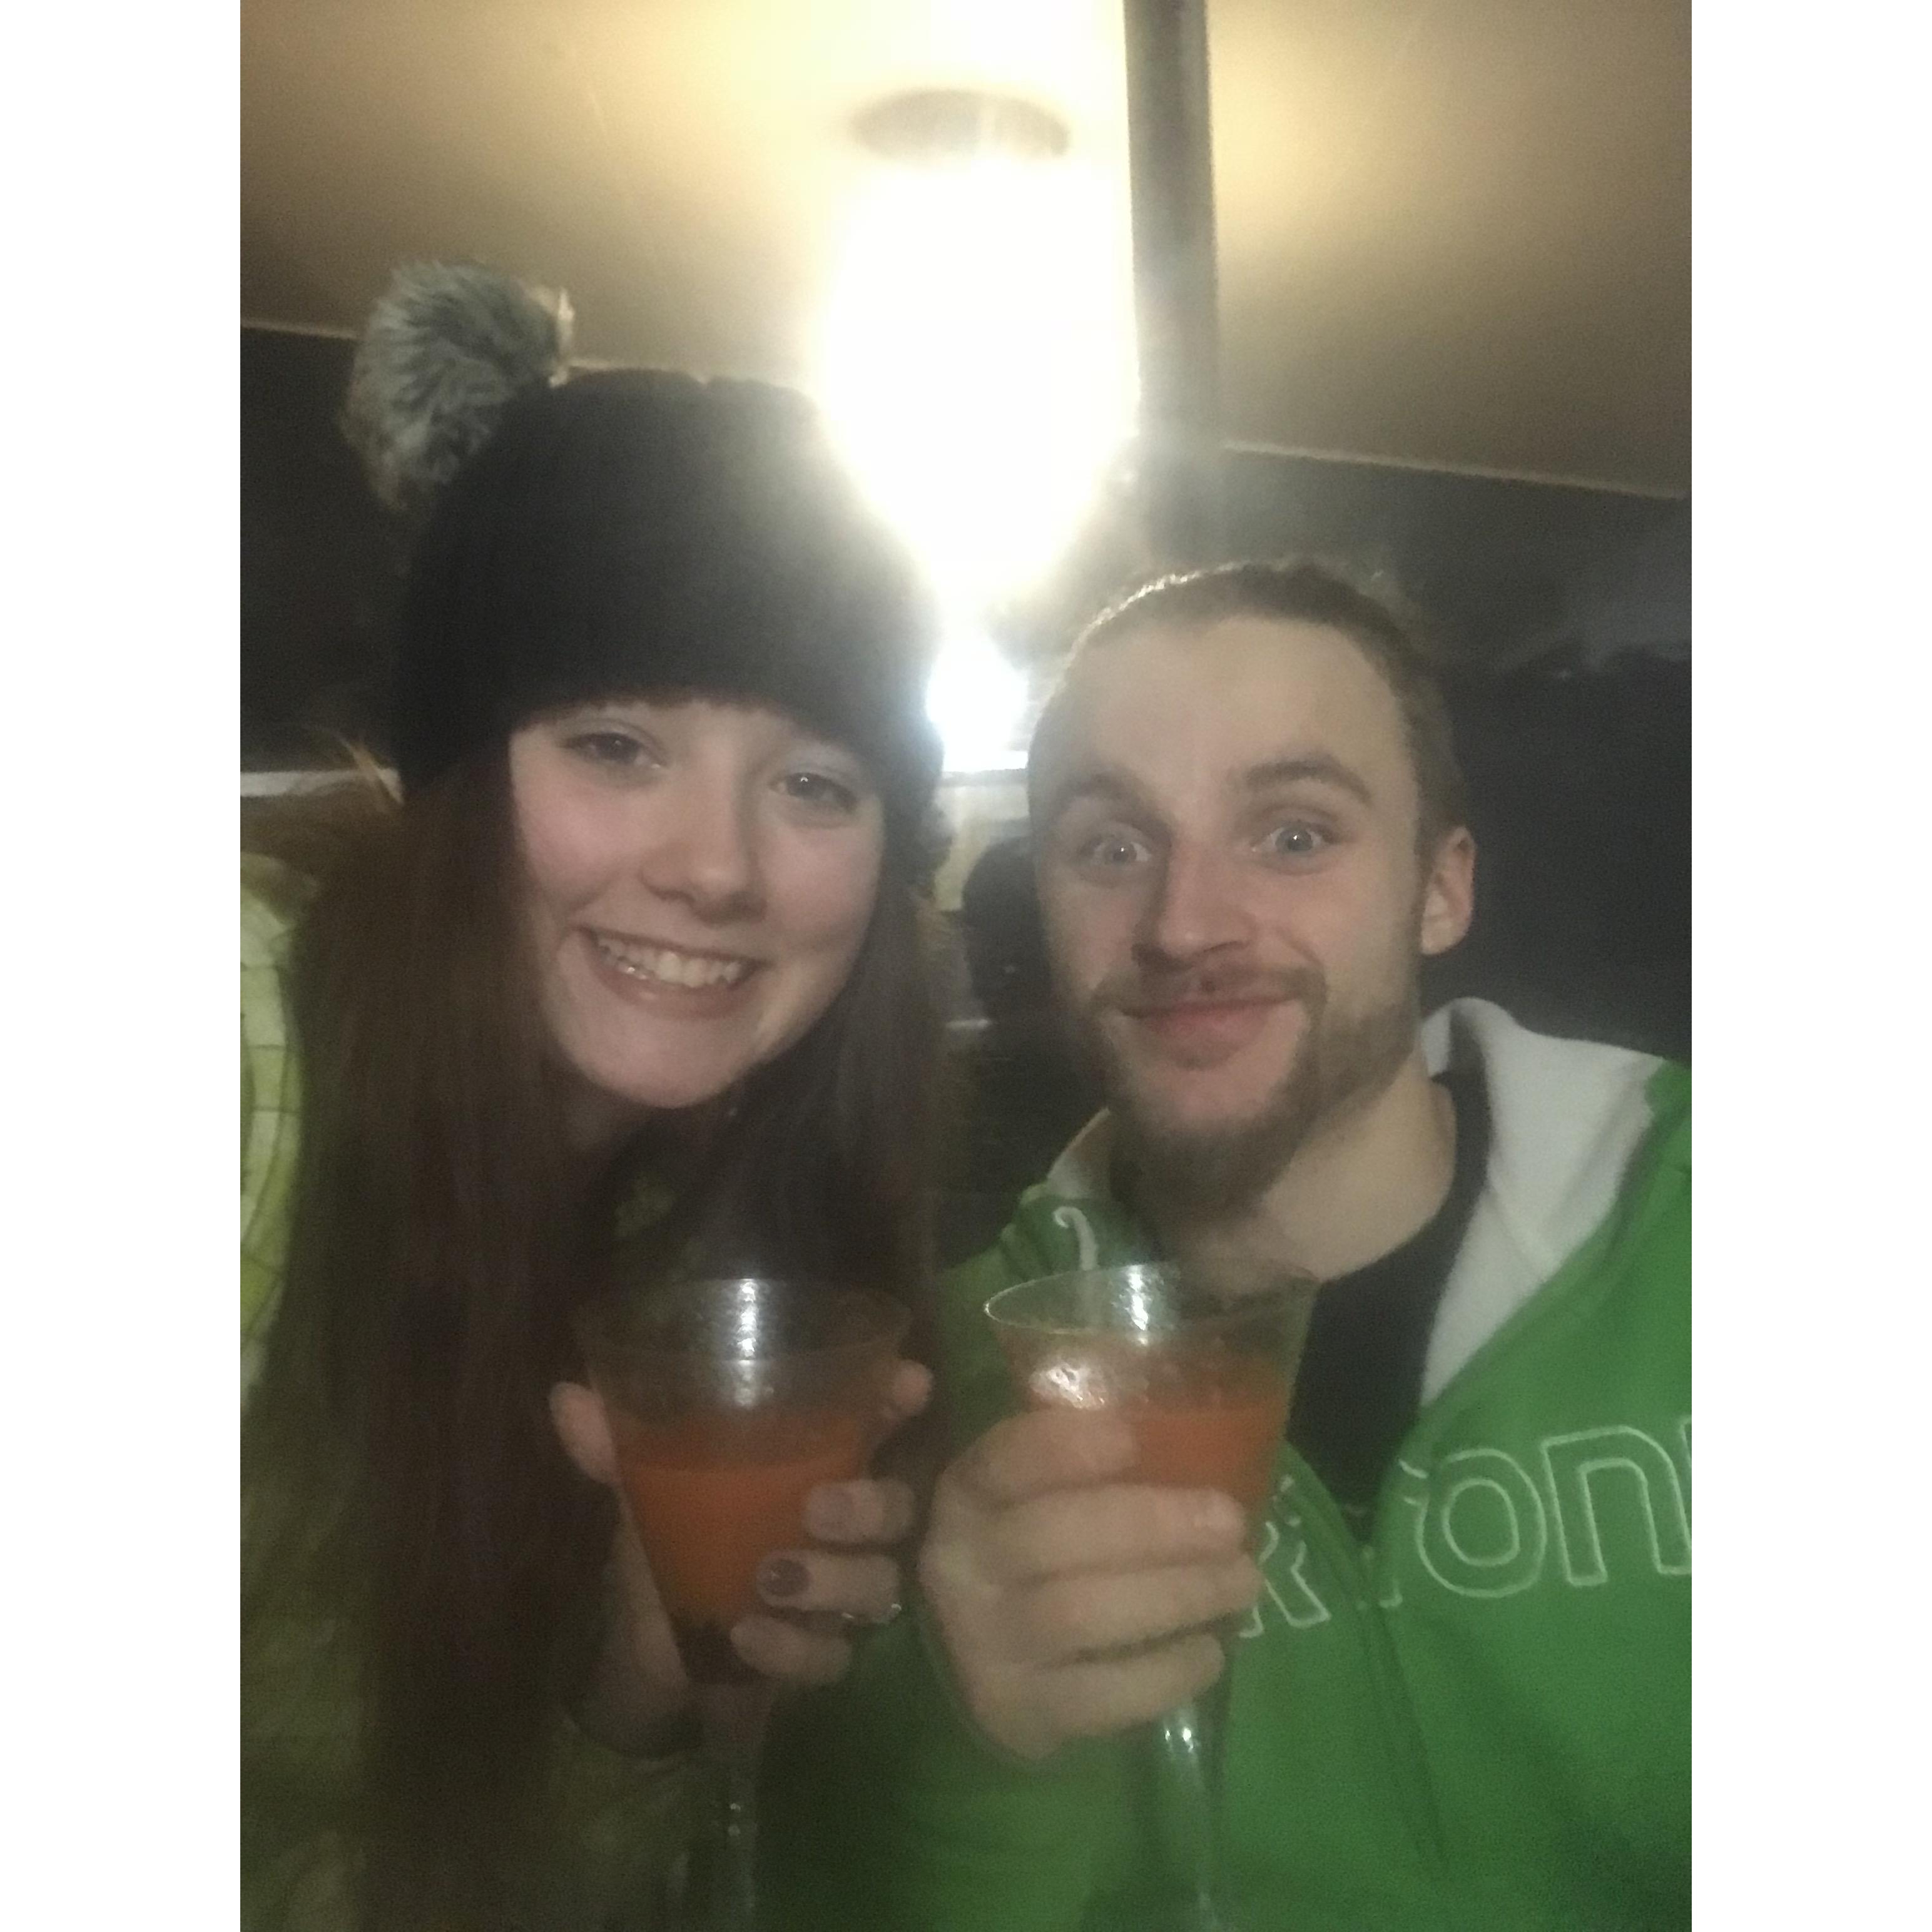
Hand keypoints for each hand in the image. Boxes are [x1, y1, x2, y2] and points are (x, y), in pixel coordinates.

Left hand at [550, 1361, 930, 1730]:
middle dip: (871, 1504)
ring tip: (770, 1577)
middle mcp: (841, 1526)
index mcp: (810, 1465)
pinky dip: (792, 1647)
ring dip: (831, 1580)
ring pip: (878, 1584)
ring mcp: (837, 1595)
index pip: (877, 1421)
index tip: (911, 1382)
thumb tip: (567, 1397)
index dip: (901, 1399)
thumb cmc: (669, 1543)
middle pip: (898, 1508)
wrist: (651, 1649)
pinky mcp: (818, 1656)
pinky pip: (830, 1657)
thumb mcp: (642, 1493)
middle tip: (816, 1507)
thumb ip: (614, 1449)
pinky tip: (746, 1637)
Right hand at [918, 1408, 1261, 1761]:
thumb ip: (1078, 1463)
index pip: (1003, 1461)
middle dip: (1153, 1526)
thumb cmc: (1027, 1556)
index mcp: (967, 1497)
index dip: (1063, 1447)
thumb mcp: (1031, 1496)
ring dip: (1174, 1594)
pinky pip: (1098, 1695)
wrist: (973, 1665)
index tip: (1133, 1437)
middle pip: (1054, 1538)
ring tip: (1242, 1581)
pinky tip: (1210, 1652)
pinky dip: (1163, 1674)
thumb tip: (1172, 1429)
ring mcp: (985, 1647)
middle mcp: (962, 1570)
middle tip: (1232, 1522)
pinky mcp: (1019, 1713)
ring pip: (1080, 1614)